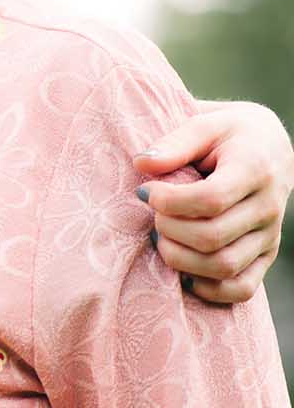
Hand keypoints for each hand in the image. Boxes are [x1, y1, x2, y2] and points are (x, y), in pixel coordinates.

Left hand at [136, 100, 293, 303]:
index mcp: (254, 169)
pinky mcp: (265, 255)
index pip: (210, 199)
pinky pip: (241, 288)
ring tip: (161, 237)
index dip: (169, 201)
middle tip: (152, 215)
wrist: (270, 147)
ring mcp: (269, 235)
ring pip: (224, 266)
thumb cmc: (229, 134)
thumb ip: (174, 143)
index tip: (145, 191)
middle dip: (168, 229)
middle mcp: (268, 207)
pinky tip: (183, 270)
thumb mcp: (205, 123)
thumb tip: (142, 165)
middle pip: (212, 237)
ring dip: (180, 258)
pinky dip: (208, 289)